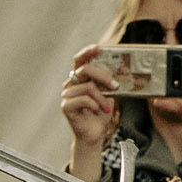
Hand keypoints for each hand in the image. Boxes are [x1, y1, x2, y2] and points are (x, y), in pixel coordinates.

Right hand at [59, 48, 117, 166]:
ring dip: (102, 98)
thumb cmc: (101, 112)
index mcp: (80, 78)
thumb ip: (108, 81)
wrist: (94, 134)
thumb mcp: (108, 93)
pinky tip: (99, 111)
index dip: (87, 52)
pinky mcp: (65, 106)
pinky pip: (83, 99)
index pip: (80, 60)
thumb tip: (115, 69)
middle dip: (103, 76)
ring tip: (107, 108)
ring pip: (88, 87)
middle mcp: (70, 83)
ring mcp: (66, 95)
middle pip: (85, 69)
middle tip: (115, 86)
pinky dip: (95, 105)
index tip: (99, 48)